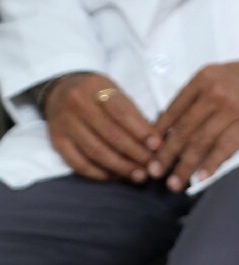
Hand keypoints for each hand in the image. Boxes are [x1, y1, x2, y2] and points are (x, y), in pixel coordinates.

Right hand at [43, 72, 160, 182]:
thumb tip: (156, 143)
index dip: (141, 132)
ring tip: (139, 176)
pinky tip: (115, 177)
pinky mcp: (57, 141)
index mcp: (95, 87)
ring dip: (121, 168)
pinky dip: (99, 174)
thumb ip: (134, 115)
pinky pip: (79, 164)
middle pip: (111, 135)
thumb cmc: (96, 95)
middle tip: (152, 167)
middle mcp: (77, 104)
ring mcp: (64, 124)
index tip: (157, 146)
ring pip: (96, 152)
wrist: (59, 90)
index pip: (121, 112)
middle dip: (135, 154)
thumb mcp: (115, 92)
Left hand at [150, 55, 238, 189]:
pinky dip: (212, 163)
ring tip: (174, 184)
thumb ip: (203, 94)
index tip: (147, 153)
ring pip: (201, 140)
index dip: (158, 134)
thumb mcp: (224, 76)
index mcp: (203, 78)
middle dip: (165, 154)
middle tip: (153, 174)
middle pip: (183, 128)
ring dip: (185, 165)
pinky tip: (202, 177)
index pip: (173, 109)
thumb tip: (181, 121)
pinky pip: (226, 145)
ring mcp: (232, 106)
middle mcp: (213, 90)